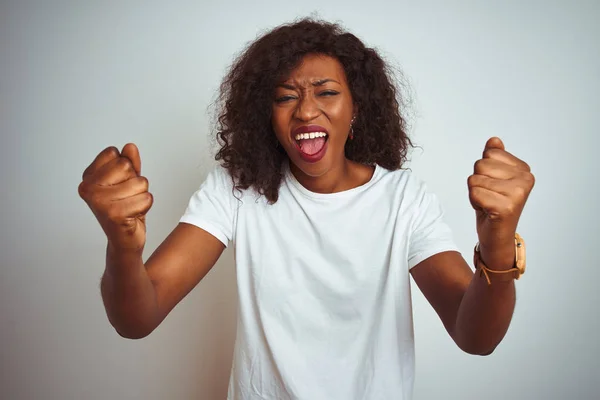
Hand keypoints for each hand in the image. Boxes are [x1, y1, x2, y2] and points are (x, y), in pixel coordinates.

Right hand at [78, 143, 152, 251]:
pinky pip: (145, 198)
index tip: (119, 185)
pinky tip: (134, 216)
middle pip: (126, 166)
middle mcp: (88, 188)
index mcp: (88, 177)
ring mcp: (99, 202)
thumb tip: (129, 147)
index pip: (114, 154)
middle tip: (126, 198)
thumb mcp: (128, 181)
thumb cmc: (125, 209)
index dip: (125, 169)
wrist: (124, 241)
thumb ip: (129, 163)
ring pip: (139, 182)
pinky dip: (145, 207)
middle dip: (134, 182)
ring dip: (141, 195)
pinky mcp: (114, 214)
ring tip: (130, 207)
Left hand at [468, 137, 534, 252]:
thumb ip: (494, 158)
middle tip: (489, 196)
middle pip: (480, 164)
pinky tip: (486, 210)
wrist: (497, 236)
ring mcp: (518, 193)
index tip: (493, 186)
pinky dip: (474, 202)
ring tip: (488, 203)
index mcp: (524, 169)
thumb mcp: (492, 178)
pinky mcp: (506, 207)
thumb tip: (494, 140)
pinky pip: (474, 193)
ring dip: (475, 193)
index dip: (483, 171)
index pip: (489, 154)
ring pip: (475, 179)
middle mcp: (525, 179)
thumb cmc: (493, 205)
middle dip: (478, 181)